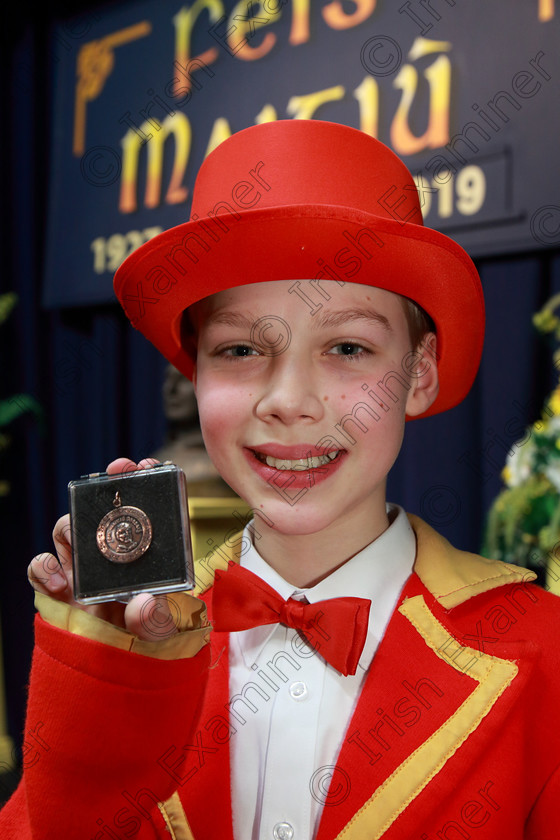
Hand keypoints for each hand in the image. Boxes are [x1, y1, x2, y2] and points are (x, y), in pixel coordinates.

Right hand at [28, 458, 190, 640]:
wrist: (114, 660)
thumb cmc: (143, 633)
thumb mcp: (158, 628)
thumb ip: (153, 619)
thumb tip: (140, 605)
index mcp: (145, 551)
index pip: (146, 508)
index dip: (146, 481)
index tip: (146, 465)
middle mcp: (113, 550)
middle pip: (104, 508)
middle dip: (107, 484)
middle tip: (116, 470)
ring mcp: (83, 564)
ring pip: (69, 528)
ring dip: (71, 525)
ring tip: (77, 537)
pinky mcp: (59, 583)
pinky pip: (42, 565)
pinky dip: (45, 568)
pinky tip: (60, 585)